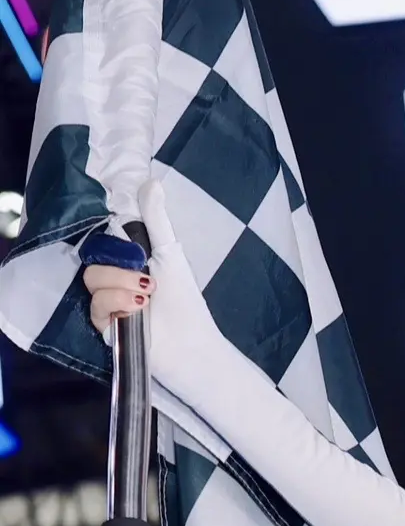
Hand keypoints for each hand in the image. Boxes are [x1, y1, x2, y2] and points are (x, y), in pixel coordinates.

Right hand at [79, 177, 222, 398]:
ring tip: (147, 299)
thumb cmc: (185, 299)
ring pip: (91, 280)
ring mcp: (108, 303)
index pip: (104, 241)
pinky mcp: (104, 326)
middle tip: (147, 280)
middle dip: (119, 268)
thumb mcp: (170, 253)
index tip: (126, 243)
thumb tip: (150, 180)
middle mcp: (114, 280)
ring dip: (121, 286)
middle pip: (93, 259)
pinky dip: (117, 304)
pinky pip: (95, 306)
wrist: (191, 345)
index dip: (109, 240)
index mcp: (129, 261)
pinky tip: (137, 311)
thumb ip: (156, 220)